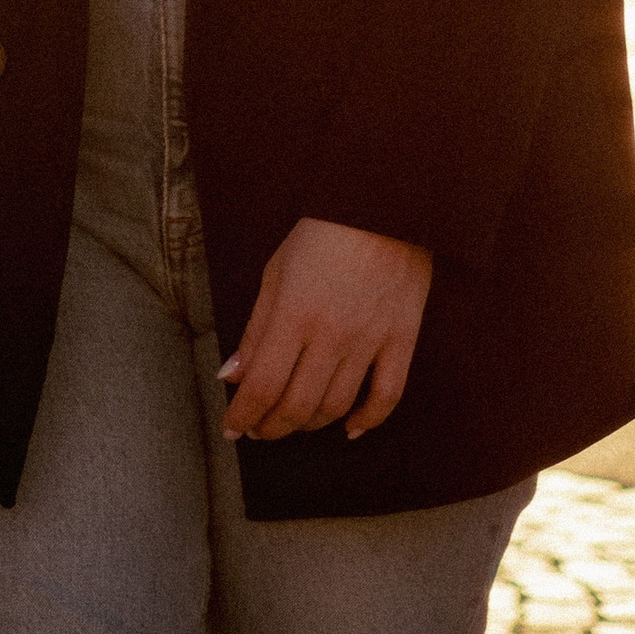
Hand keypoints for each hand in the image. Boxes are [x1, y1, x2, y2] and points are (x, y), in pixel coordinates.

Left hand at [220, 217, 432, 441]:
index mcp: (293, 312)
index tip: (232, 428)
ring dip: (310, 424)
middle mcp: (331, 333)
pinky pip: (388, 395)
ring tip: (294, 422)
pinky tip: (349, 427)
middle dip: (271, 426)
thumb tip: (232, 375)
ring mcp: (370, 339)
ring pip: (336, 405)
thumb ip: (256, 328)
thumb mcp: (276, 271)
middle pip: (297, 405)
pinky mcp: (402, 339)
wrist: (382, 204)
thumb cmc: (322, 233)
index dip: (243, 415)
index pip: (262, 385)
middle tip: (259, 430)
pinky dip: (367, 420)